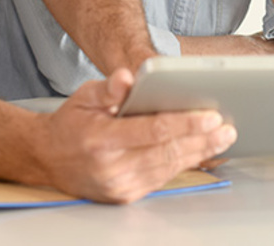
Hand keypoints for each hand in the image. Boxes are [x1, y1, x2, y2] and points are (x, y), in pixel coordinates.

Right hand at [35, 68, 236, 203]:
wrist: (47, 159)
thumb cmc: (70, 124)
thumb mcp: (84, 97)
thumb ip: (108, 88)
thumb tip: (128, 77)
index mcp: (101, 139)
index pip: (152, 130)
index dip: (184, 122)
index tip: (210, 115)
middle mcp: (112, 167)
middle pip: (166, 152)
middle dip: (201, 139)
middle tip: (227, 127)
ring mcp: (119, 186)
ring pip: (168, 167)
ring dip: (199, 152)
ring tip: (222, 138)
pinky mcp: (125, 195)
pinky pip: (161, 178)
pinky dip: (183, 164)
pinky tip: (201, 152)